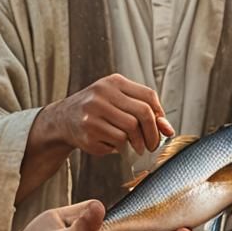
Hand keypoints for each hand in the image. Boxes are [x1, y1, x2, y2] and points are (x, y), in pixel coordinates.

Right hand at [48, 73, 174, 156]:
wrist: (63, 119)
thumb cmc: (99, 109)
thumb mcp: (120, 102)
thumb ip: (145, 112)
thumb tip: (168, 130)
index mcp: (114, 82)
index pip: (148, 96)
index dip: (160, 115)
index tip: (161, 129)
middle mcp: (102, 94)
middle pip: (142, 114)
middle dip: (152, 134)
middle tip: (152, 145)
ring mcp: (92, 113)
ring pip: (130, 131)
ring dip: (136, 143)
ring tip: (133, 146)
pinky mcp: (87, 132)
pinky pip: (115, 144)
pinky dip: (119, 148)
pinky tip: (112, 144)